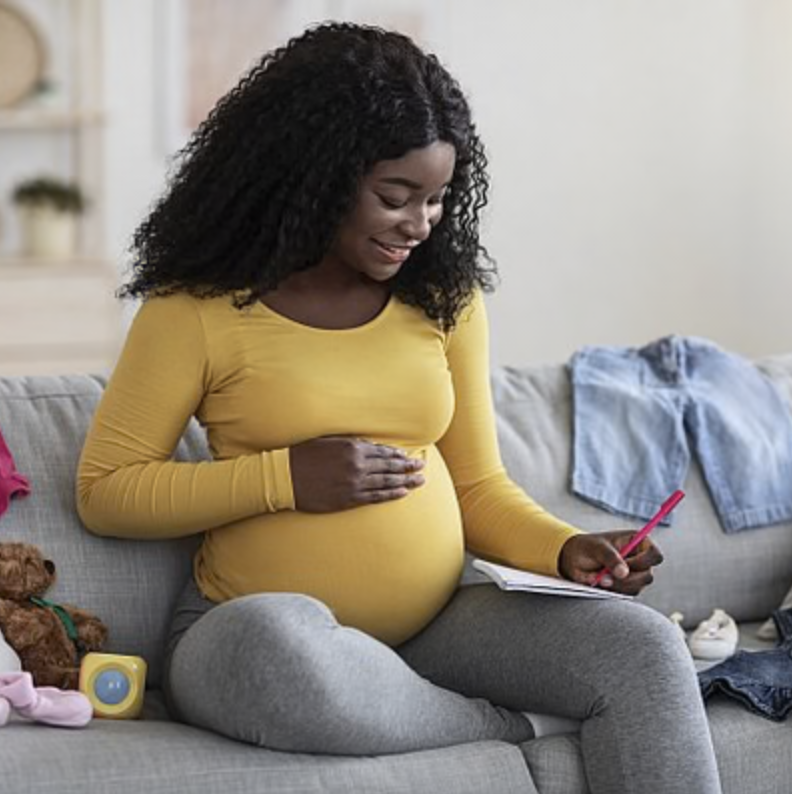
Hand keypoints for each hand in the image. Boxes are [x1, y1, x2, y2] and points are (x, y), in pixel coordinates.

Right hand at [289, 436, 424, 511]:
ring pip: (386, 482)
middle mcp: (357, 466)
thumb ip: (350, 442)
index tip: (408, 456)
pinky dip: (390, 495)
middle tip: (421, 468)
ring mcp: (353, 484)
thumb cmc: (304, 454)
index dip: (397, 454)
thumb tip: (368, 444)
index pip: (382, 451)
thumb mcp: (328, 440)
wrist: (285, 477)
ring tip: (419, 481)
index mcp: (352, 448)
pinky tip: (402, 493)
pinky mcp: (348, 499)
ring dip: (405, 482)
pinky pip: (375, 497)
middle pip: (389, 466)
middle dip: (407, 467)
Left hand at [557, 531, 663, 595]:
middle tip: (606, 575)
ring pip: (638, 586)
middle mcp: (640, 559)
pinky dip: (614, 590)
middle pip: (647, 575)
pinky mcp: (626, 586)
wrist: (574, 559)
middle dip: (627, 578)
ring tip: (600, 578)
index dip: (645, 561)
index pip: (655, 555)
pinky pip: (627, 593)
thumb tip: (623, 573)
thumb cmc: (587, 547)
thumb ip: (610, 558)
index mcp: (637, 542)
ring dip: (618, 585)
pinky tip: (601, 582)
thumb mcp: (597, 548)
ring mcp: (634, 574)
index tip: (626, 564)